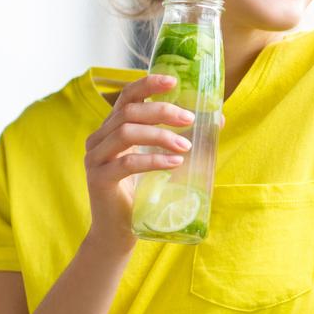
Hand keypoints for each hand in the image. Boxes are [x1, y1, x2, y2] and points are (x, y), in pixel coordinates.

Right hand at [83, 74, 194, 248]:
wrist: (118, 232)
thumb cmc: (142, 193)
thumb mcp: (160, 159)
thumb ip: (180, 137)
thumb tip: (218, 118)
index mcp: (111, 129)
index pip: (127, 96)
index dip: (148, 84)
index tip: (173, 80)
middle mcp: (98, 139)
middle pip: (129, 112)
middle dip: (163, 112)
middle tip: (190, 118)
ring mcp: (95, 158)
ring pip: (126, 133)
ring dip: (161, 136)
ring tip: (187, 146)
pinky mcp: (99, 179)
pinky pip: (127, 162)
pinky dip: (153, 160)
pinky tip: (174, 162)